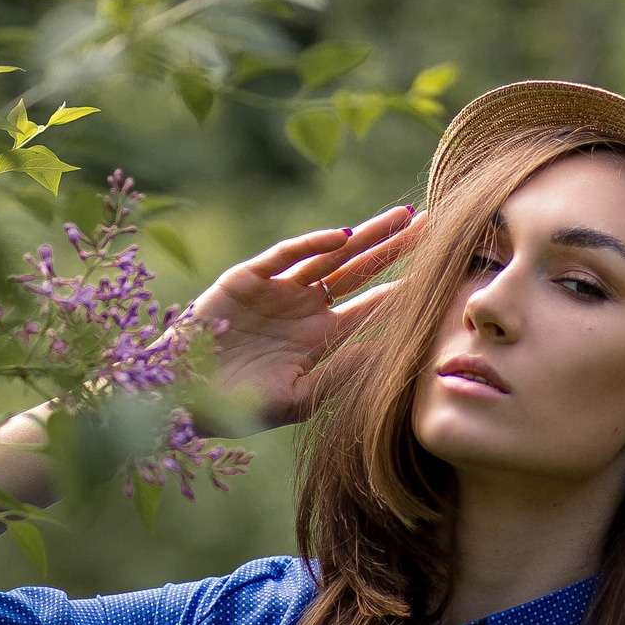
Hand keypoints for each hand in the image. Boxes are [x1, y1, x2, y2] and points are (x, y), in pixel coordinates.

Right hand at [184, 205, 421, 429]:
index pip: (370, 307)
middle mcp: (304, 308)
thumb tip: (394, 353)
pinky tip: (341, 236)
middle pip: (359, 271)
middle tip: (433, 226)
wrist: (182, 397)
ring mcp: (277, 290)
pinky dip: (311, 245)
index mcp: (320, 338)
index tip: (443, 274)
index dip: (404, 290)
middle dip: (394, 249)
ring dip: (365, 235)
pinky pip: (285, 256)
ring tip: (401, 217)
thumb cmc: (239, 406)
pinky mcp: (248, 277)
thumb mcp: (299, 396)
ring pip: (330, 255)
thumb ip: (343, 372)